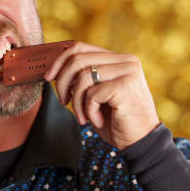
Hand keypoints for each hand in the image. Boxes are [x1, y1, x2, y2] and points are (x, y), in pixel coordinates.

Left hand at [44, 42, 159, 149]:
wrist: (141, 142)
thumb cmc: (117, 121)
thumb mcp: (97, 95)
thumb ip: (84, 79)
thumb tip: (55, 69)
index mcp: (120, 59)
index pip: (82, 48)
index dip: (60, 61)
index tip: (48, 77)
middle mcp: (126, 61)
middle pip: (79, 59)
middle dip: (63, 82)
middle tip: (63, 101)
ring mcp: (128, 72)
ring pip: (83, 77)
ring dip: (77, 102)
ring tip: (83, 117)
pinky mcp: (125, 86)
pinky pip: (92, 94)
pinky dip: (89, 111)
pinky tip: (98, 121)